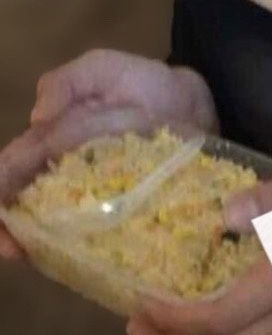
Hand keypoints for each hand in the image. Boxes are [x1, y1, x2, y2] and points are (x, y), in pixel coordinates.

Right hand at [0, 49, 216, 260]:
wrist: (190, 102)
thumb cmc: (139, 83)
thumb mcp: (101, 69)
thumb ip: (68, 82)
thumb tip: (39, 115)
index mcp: (50, 140)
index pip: (13, 167)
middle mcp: (65, 175)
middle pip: (26, 206)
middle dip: (10, 228)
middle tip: (6, 246)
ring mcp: (94, 198)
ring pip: (55, 228)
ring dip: (36, 246)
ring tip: (27, 256)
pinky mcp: (124, 213)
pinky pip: (97, 238)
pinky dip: (82, 253)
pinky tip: (78, 266)